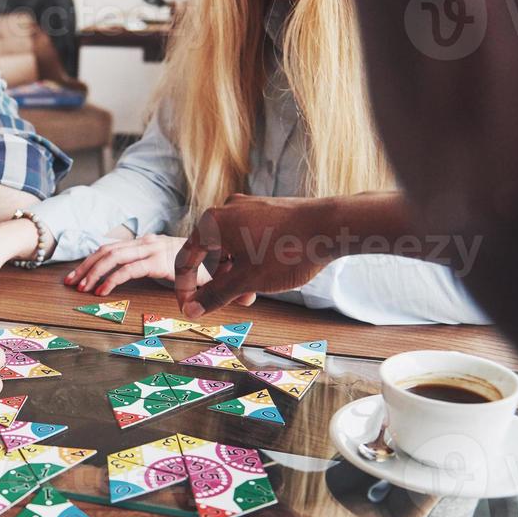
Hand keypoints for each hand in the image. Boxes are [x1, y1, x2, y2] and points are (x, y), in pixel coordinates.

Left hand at [64, 234, 196, 296]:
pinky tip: (101, 292)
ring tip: (80, 287)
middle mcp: (146, 243)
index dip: (91, 261)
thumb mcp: (169, 266)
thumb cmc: (196, 266)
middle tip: (69, 282)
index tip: (76, 276)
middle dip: (85, 266)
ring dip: (93, 272)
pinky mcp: (159, 263)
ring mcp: (152, 251)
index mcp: (145, 243)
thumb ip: (149, 267)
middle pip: (106, 250)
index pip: (111, 248)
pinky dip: (111, 280)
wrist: (222, 261)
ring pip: (112, 257)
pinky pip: (128, 269)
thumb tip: (122, 276)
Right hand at [175, 195, 338, 319]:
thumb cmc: (287, 251)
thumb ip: (215, 295)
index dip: (186, 289)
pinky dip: (250, 259)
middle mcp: (226, 210)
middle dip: (220, 282)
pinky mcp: (267, 210)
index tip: (191, 309)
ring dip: (237, 272)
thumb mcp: (246, 280)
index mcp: (212, 223)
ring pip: (230, 247)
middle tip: (238, 302)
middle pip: (209, 254)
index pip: (185, 260)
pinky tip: (268, 271)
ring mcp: (249, 207)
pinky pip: (248, 238)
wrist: (332, 226)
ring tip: (256, 291)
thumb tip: (191, 310)